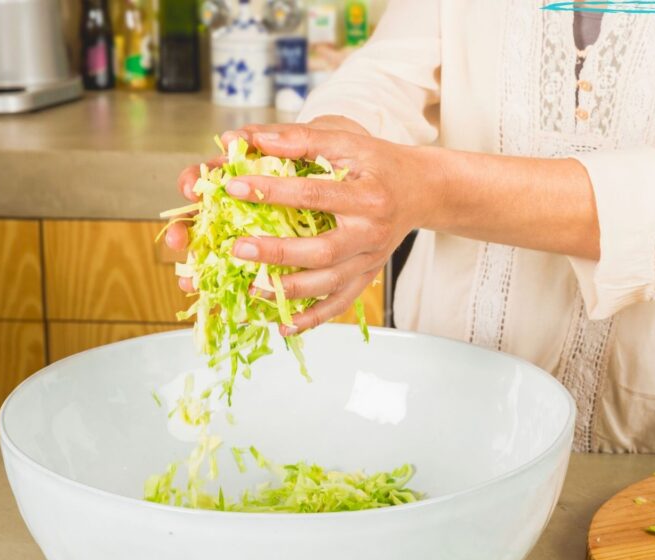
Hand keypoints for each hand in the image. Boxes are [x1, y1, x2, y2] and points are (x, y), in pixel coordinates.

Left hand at [169, 119, 438, 334]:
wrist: (421, 191)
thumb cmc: (378, 163)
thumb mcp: (346, 141)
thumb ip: (299, 139)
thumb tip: (248, 139)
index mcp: (368, 196)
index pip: (315, 194)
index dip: (273, 191)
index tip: (234, 188)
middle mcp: (372, 234)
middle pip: (323, 251)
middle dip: (278, 253)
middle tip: (237, 248)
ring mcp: (371, 260)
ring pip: (330, 284)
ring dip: (290, 291)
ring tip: (252, 288)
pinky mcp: (367, 277)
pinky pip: (340, 304)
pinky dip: (312, 318)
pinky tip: (284, 324)